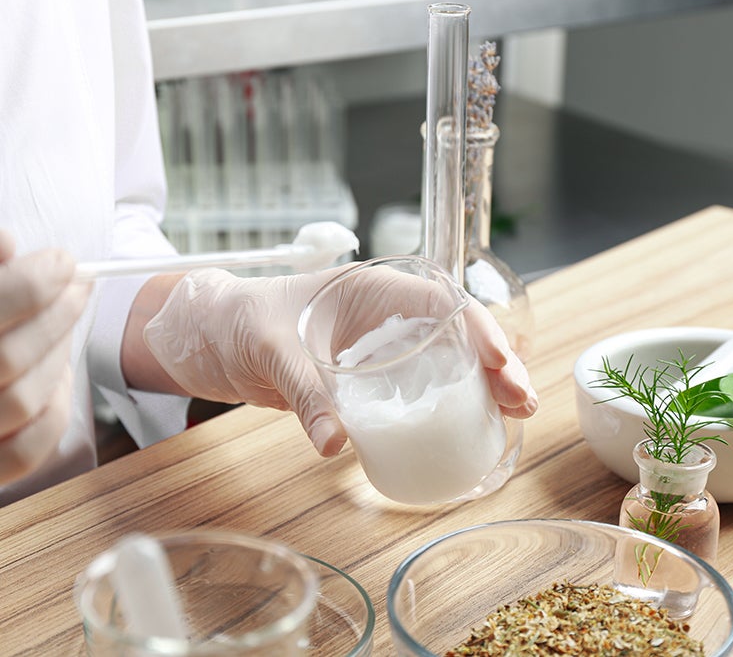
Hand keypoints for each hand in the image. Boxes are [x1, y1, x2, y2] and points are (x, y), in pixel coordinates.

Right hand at [0, 230, 90, 482]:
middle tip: (79, 286)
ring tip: (66, 324)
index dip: (31, 284)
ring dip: (58, 355)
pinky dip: (53, 410)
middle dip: (56, 315)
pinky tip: (56, 377)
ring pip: (21, 401)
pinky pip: (26, 451)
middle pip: (6, 357)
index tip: (64, 261)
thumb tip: (7, 243)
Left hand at [143, 266, 537, 455]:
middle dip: (495, 363)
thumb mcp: (273, 348)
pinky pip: (415, 392)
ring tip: (511, 416)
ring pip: (443, 364)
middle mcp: (383, 317)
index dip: (477, 327)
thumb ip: (306, 392)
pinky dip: (444, 407)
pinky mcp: (367, 381)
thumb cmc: (240, 319)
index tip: (500, 361)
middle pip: (454, 335)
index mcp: (370, 289)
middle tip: (521, 400)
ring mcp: (378, 351)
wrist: (210, 339)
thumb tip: (337, 444)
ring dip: (480, 388)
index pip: (438, 301)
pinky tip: (468, 427)